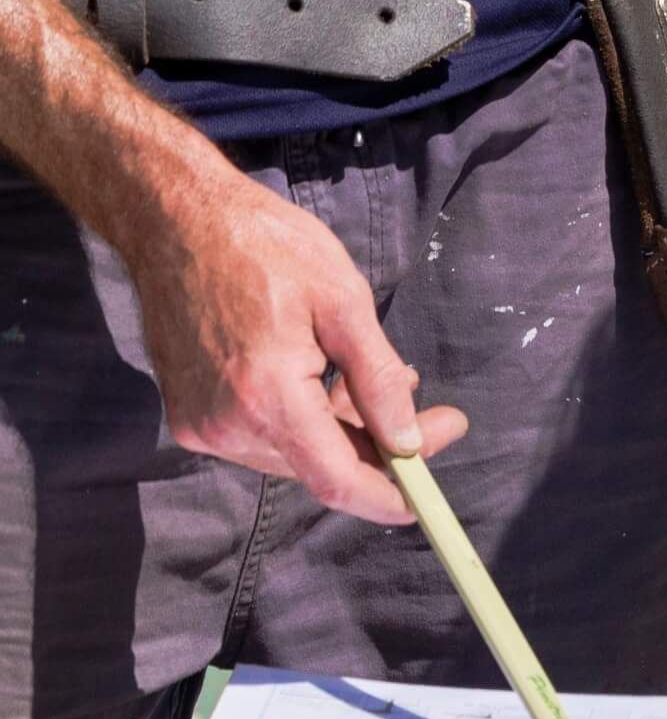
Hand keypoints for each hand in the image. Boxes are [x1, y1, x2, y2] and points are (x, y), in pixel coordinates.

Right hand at [129, 171, 467, 525]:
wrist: (176, 221)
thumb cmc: (266, 247)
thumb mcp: (344, 302)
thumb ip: (377, 380)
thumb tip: (408, 441)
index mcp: (266, 397)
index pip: (337, 480)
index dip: (387, 497)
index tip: (428, 496)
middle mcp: (226, 425)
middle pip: (321, 468)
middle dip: (384, 448)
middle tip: (438, 417)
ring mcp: (202, 423)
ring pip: (296, 453)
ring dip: (348, 430)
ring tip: (392, 381)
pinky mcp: (192, 414)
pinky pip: (266, 435)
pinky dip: (309, 419)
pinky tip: (336, 380)